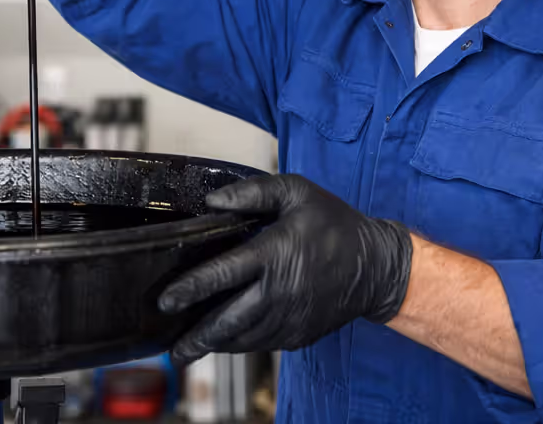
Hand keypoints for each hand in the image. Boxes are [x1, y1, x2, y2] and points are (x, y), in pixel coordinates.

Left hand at [158, 174, 412, 361]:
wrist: (376, 266)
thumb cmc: (333, 224)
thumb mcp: (296, 192)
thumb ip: (253, 193)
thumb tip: (212, 200)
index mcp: (275, 254)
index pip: (223, 274)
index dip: (191, 288)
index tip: (166, 300)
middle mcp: (280, 292)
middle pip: (227, 321)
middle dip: (196, 337)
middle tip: (172, 350)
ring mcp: (290, 318)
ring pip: (243, 339)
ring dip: (215, 345)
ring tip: (189, 348)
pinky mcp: (298, 335)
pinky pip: (261, 344)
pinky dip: (240, 344)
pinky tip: (224, 341)